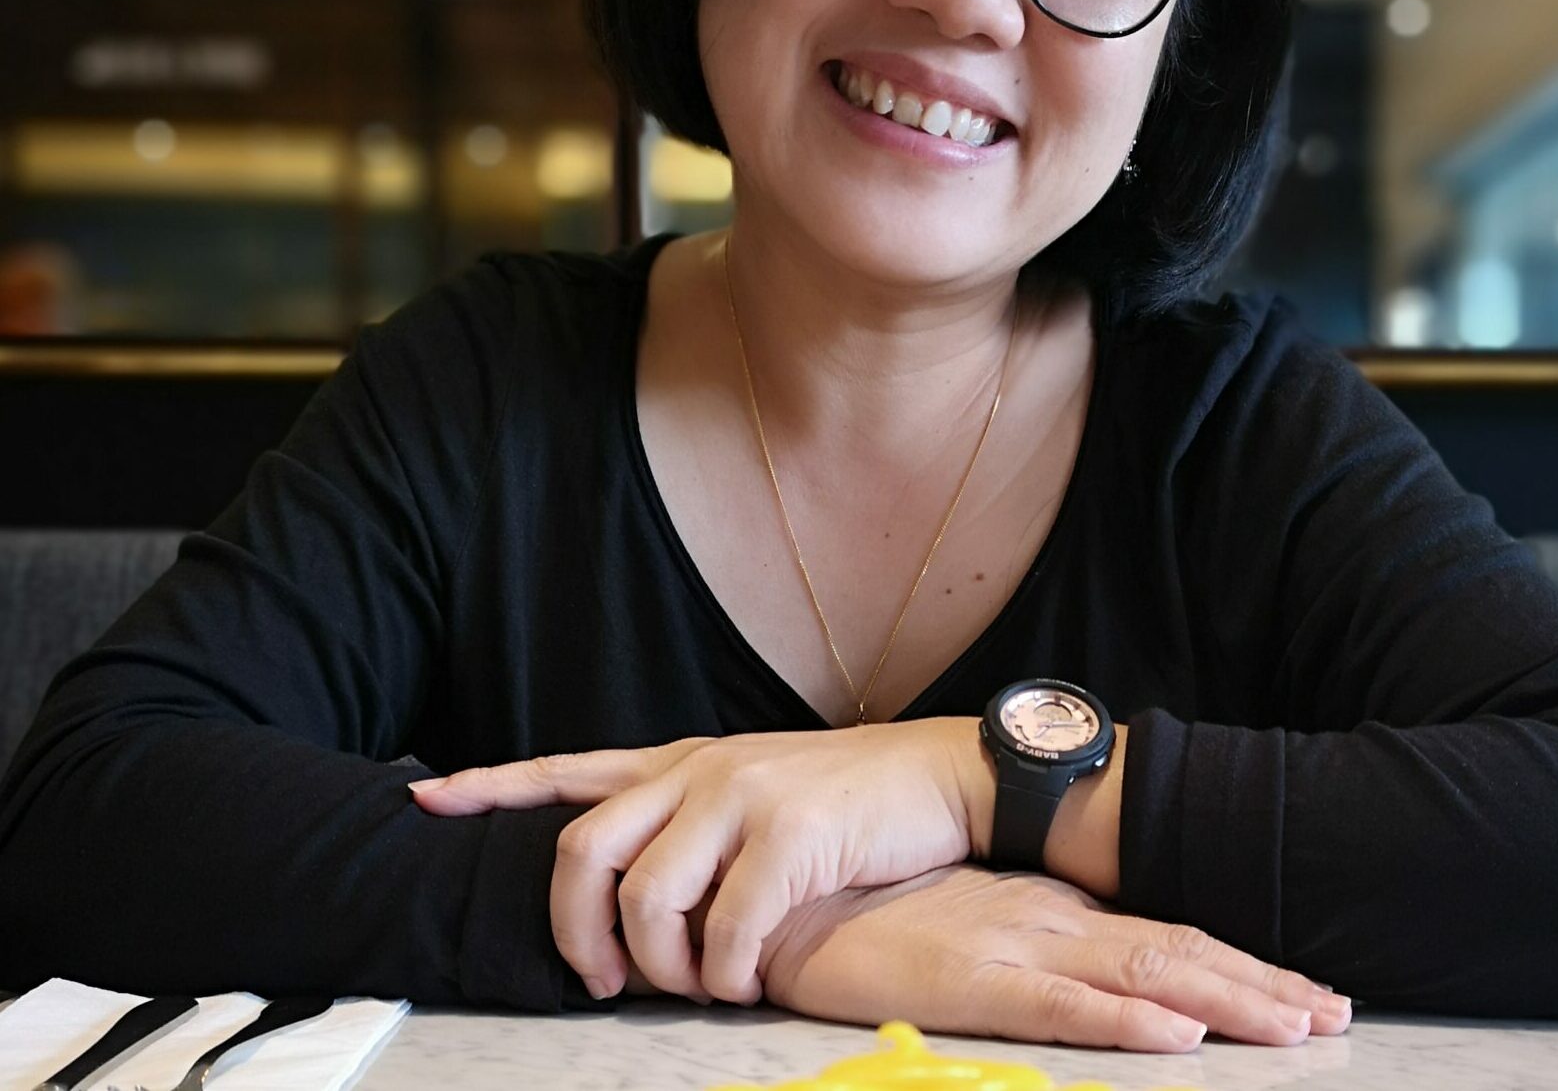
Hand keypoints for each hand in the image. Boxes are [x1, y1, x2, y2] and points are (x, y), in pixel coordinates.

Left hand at [407, 721, 978, 1003]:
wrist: (940, 777)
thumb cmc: (847, 801)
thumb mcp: (756, 792)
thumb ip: (693, 825)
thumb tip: (640, 899)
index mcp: (684, 762)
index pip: (568, 768)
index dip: (493, 785)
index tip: (426, 799)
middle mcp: (700, 771)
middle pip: (584, 850)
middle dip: (576, 934)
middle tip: (608, 982)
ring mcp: (744, 798)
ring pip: (648, 899)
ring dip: (665, 969)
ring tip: (703, 986)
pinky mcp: (792, 836)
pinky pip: (727, 932)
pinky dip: (728, 976)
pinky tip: (750, 982)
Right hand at [758, 863, 1350, 1051]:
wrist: (797, 894)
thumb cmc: (886, 912)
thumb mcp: (981, 925)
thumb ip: (1046, 947)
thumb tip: (1112, 975)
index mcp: (1059, 910)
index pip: (1172, 937)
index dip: (1244, 968)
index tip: (1309, 994)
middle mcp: (1054, 922)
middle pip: (1178, 954)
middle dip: (1261, 988)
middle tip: (1336, 1014)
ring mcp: (1016, 947)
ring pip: (1141, 977)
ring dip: (1223, 1003)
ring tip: (1293, 1027)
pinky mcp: (969, 981)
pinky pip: (1058, 1006)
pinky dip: (1121, 1021)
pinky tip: (1171, 1033)